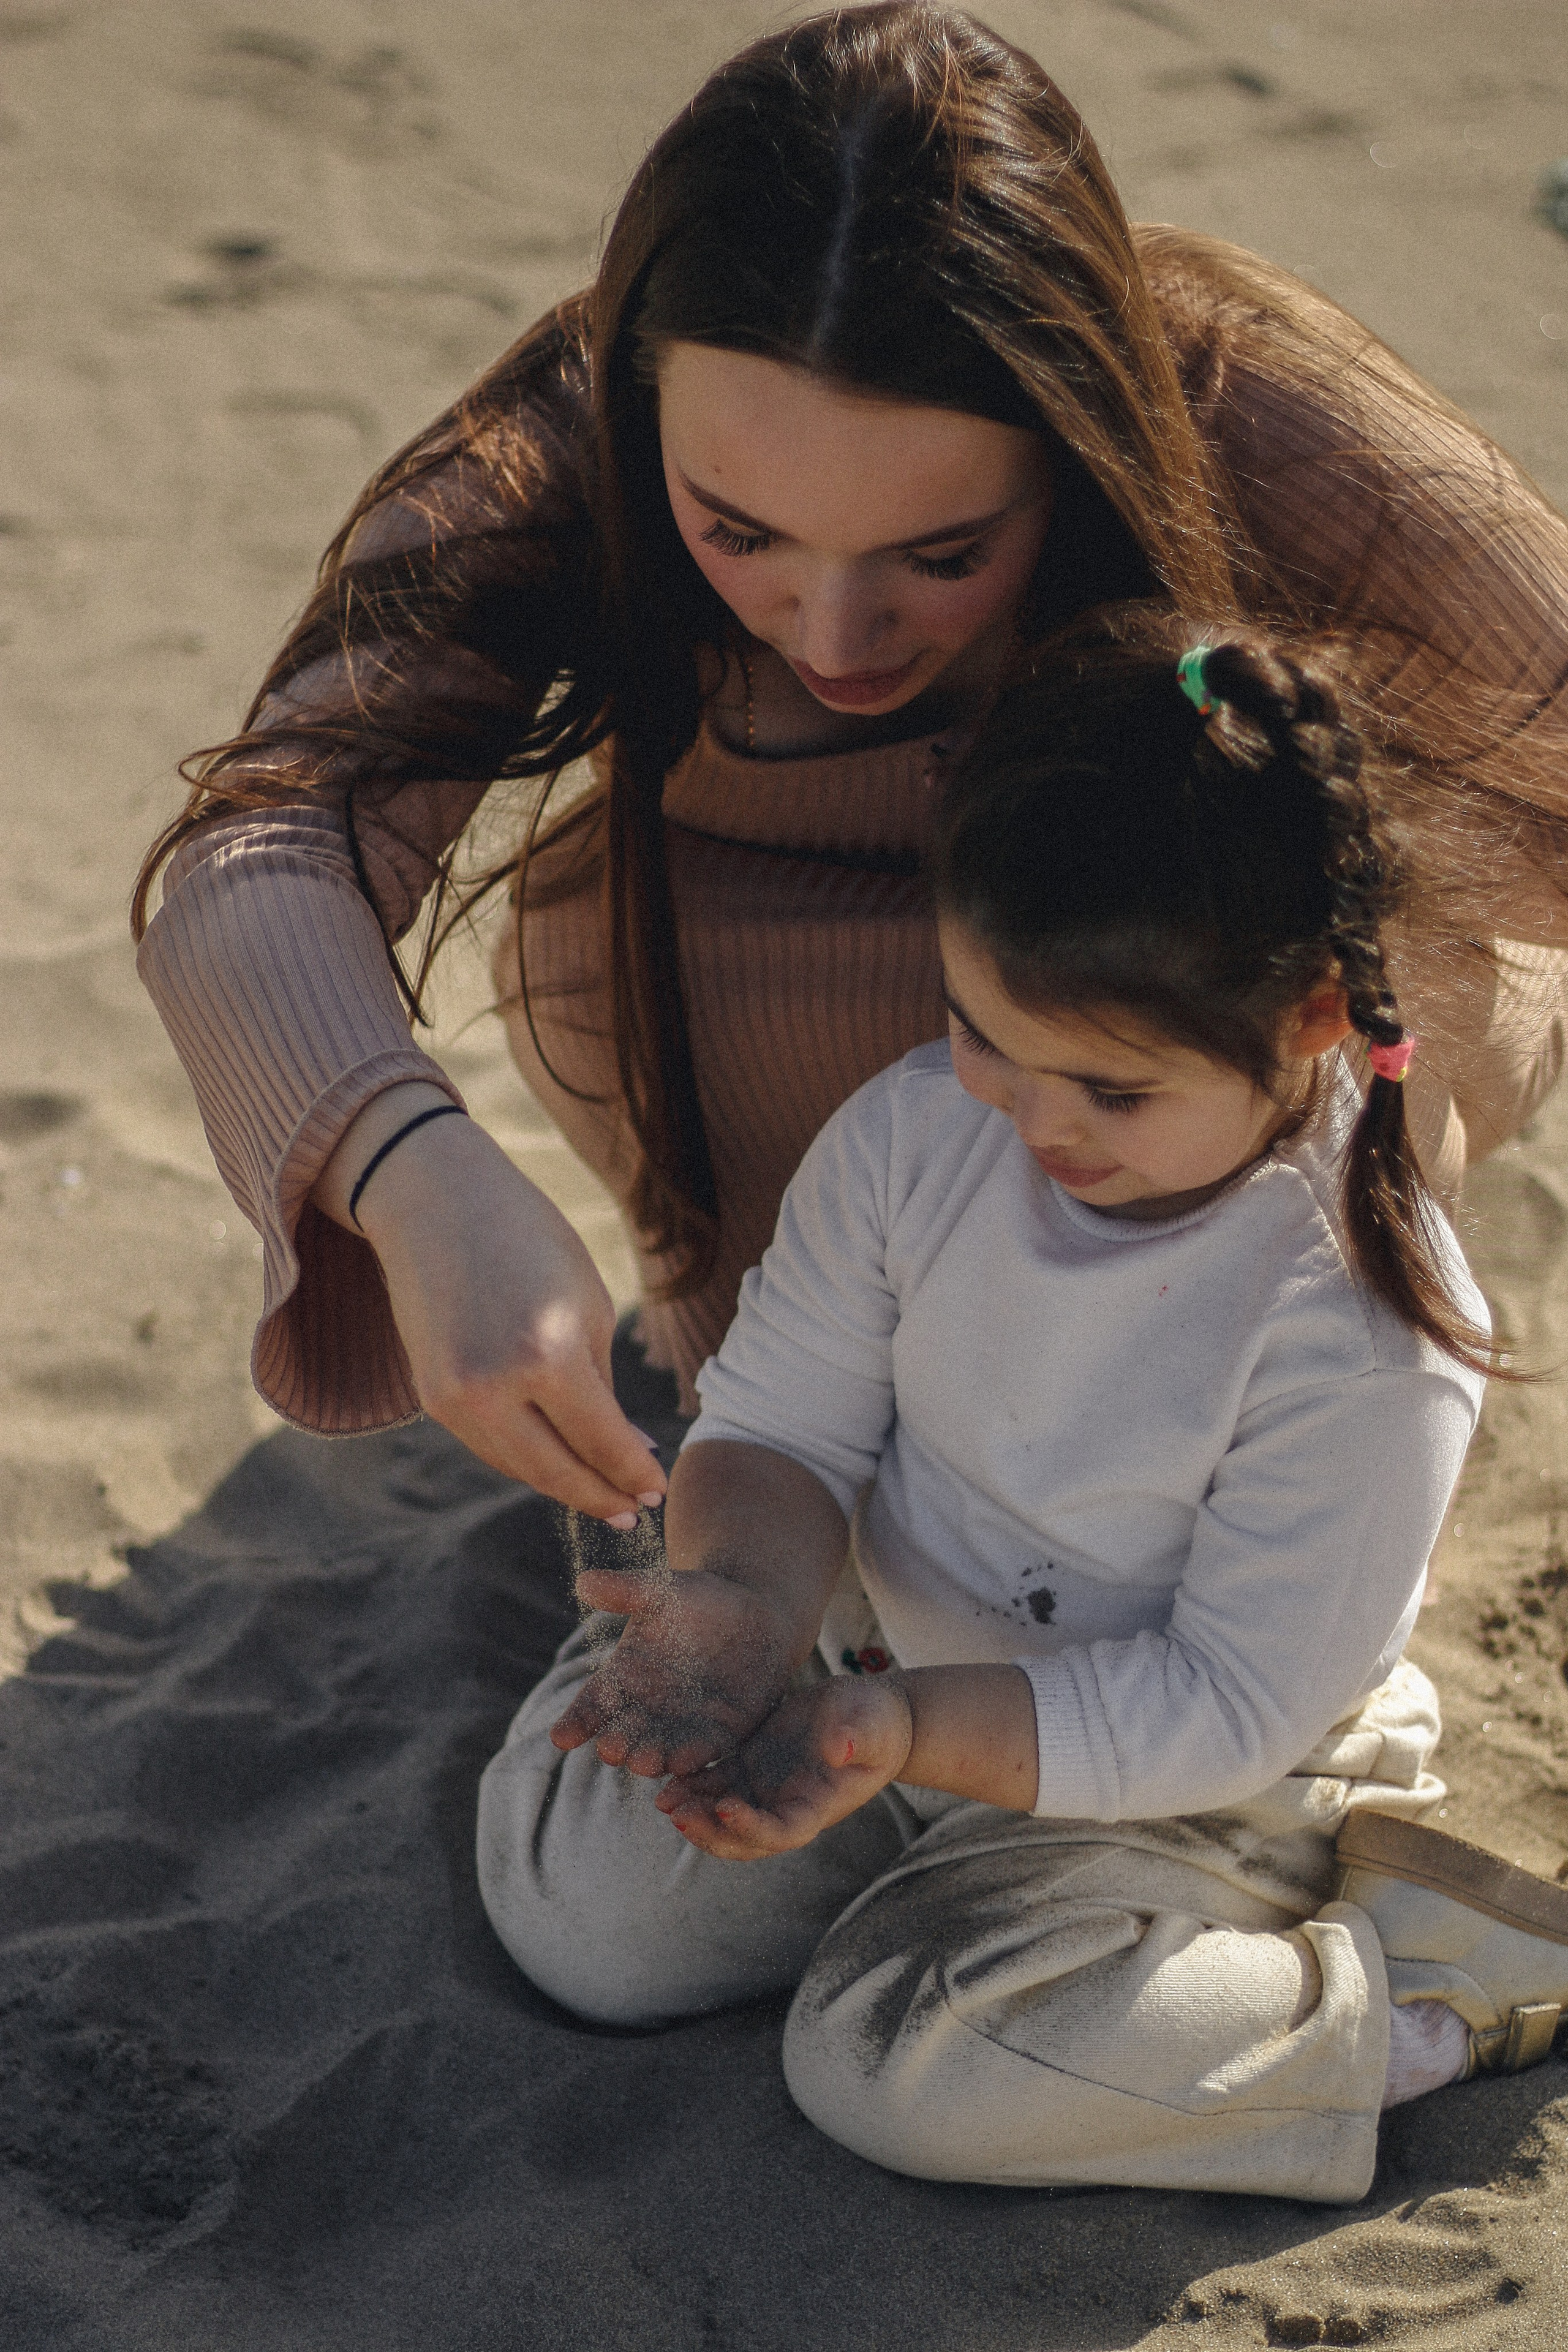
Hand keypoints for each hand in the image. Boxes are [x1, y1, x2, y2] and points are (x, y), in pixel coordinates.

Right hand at [313, 1083, 665, 1523]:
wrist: (436, 1201)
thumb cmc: (528, 1239)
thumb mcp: (585, 1304)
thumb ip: (603, 1387)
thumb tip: (631, 1452)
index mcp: (546, 1355)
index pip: (601, 1441)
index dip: (634, 1473)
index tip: (659, 1490)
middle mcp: (492, 1386)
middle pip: (555, 1471)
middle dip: (600, 1496)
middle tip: (634, 1513)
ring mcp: (453, 1397)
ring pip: (518, 1466)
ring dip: (562, 1484)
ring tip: (601, 1492)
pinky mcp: (430, 1398)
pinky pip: (488, 1445)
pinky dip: (524, 1459)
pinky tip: (555, 1460)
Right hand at [549, 1554, 801, 1778]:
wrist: (754, 1612)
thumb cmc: (698, 1598)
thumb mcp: (662, 1591)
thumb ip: (625, 1590)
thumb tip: (584, 1582)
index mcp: (624, 1677)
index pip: (593, 1704)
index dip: (576, 1722)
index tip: (561, 1737)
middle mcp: (648, 1709)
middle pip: (623, 1734)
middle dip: (616, 1745)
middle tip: (612, 1750)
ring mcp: (683, 1726)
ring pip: (660, 1750)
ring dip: (651, 1760)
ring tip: (645, 1762)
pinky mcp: (720, 1734)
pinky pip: (704, 1753)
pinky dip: (694, 1761)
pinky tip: (686, 1765)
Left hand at [655, 1673, 914, 1858]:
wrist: (868, 1715)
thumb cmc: (878, 1723)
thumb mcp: (872, 1727)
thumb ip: (858, 1738)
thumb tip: (839, 1748)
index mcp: (816, 1806)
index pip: (781, 1832)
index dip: (750, 1827)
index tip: (724, 1806)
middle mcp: (785, 1806)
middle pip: (743, 1839)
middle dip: (709, 1833)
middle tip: (678, 1814)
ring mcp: (765, 1789)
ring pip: (721, 1816)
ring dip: (694, 1813)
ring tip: (664, 1800)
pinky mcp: (750, 1765)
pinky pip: (716, 1784)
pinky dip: (693, 1787)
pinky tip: (669, 1779)